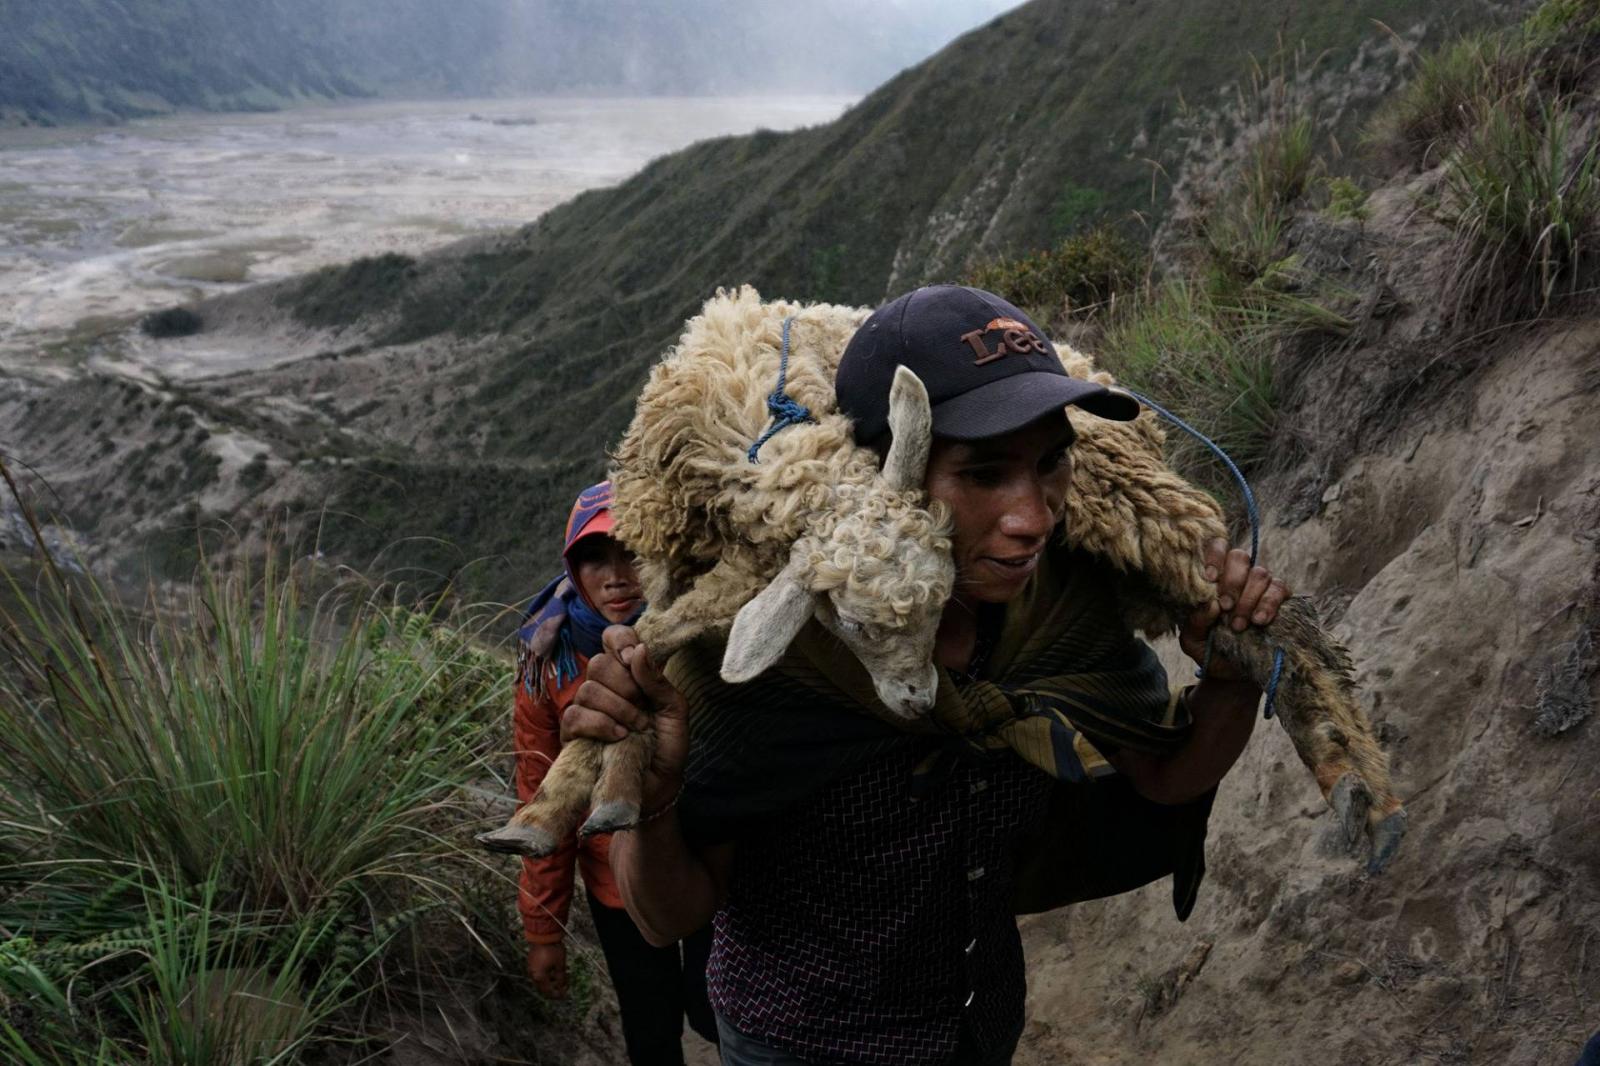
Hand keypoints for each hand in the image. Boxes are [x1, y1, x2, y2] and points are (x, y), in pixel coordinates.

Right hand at [527, 941, 567, 998]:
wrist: (542, 935)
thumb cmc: (552, 949)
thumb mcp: (560, 964)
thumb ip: (561, 978)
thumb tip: (562, 986)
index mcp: (540, 977)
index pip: (548, 991)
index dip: (557, 994)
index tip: (564, 994)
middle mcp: (533, 974)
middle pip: (543, 987)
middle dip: (553, 988)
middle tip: (563, 987)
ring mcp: (531, 968)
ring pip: (540, 980)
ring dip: (550, 982)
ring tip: (559, 978)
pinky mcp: (531, 963)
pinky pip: (538, 973)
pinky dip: (545, 975)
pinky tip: (552, 972)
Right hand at [560, 625, 688, 809]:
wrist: (660, 784)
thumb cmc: (667, 745)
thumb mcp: (674, 709)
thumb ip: (657, 681)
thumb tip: (638, 650)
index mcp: (629, 673)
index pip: (612, 637)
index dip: (619, 640)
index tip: (632, 657)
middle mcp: (605, 686)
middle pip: (599, 663)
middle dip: (627, 687)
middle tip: (643, 710)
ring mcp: (586, 709)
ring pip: (588, 690)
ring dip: (619, 710)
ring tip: (635, 729)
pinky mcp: (572, 734)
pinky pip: (575, 716)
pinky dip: (600, 725)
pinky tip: (618, 737)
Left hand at [1178, 539, 1290, 683]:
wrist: (1233, 675)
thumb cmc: (1210, 650)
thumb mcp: (1192, 640)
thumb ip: (1194, 622)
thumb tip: (1211, 604)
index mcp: (1214, 579)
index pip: (1216, 547)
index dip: (1214, 556)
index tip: (1209, 579)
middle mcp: (1238, 576)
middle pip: (1239, 557)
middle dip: (1232, 582)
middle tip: (1226, 608)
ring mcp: (1261, 586)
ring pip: (1260, 573)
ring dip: (1249, 599)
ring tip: (1239, 625)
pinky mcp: (1281, 599)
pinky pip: (1280, 589)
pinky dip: (1270, 603)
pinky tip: (1260, 621)